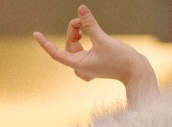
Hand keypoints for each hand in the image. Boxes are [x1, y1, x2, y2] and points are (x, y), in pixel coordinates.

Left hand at [34, 5, 157, 102]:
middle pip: (68, 44)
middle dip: (74, 30)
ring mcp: (86, 68)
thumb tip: (80, 9)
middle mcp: (80, 68)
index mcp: (79, 65)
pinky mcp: (93, 65)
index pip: (56, 53)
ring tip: (86, 25)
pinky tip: (88, 35)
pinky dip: (84, 40)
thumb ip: (90, 23)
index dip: (45, 43)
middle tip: (83, 19)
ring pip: (75, 46)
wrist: (136, 71)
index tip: (35, 34)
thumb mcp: (103, 38)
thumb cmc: (120, 58)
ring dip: (79, 33)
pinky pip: (82, 51)